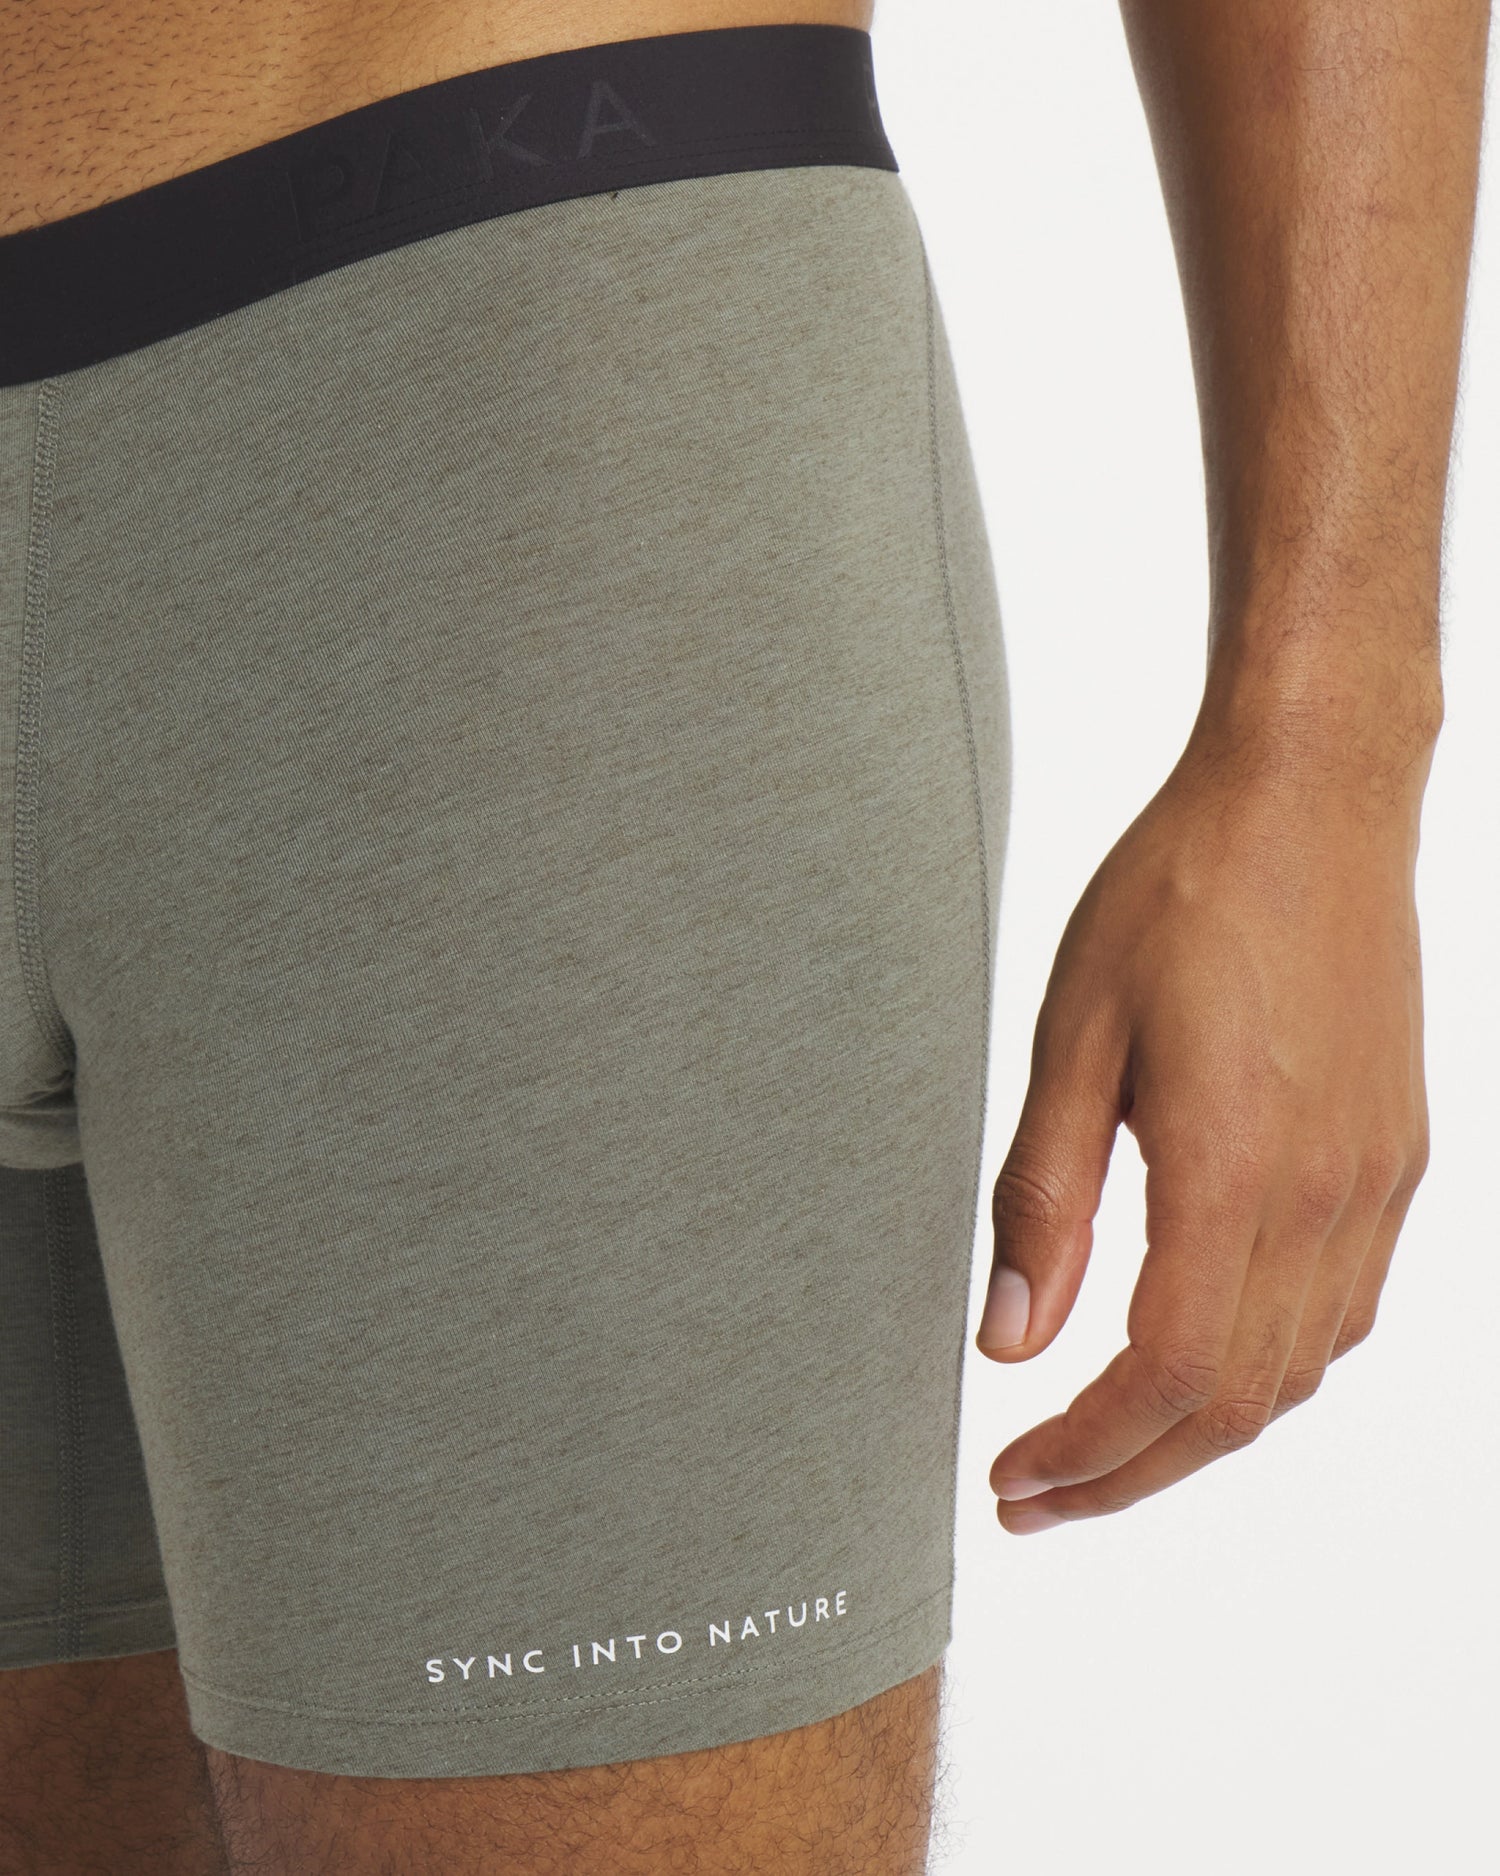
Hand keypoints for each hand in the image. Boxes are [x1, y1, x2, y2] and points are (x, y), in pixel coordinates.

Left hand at [975, 710, 1431, 1532]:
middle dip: (1128, 1474)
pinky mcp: (1397, 1159)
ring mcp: (1375, 1182)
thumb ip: (1044, 1195)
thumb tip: (1011, 1337)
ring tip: (1103, 1446)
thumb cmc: (1183, 892)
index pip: (1163, 1375)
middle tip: (1038, 1496)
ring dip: (1195, 1434)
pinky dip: (1264, 1370)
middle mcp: (1324, 1195)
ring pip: (1295, 1373)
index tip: (1013, 1481)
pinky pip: (1341, 1312)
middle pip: (1234, 1404)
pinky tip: (1200, 1359)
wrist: (1313, 802)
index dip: (1084, 1454)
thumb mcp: (1073, 1033)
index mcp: (1232, 1165)